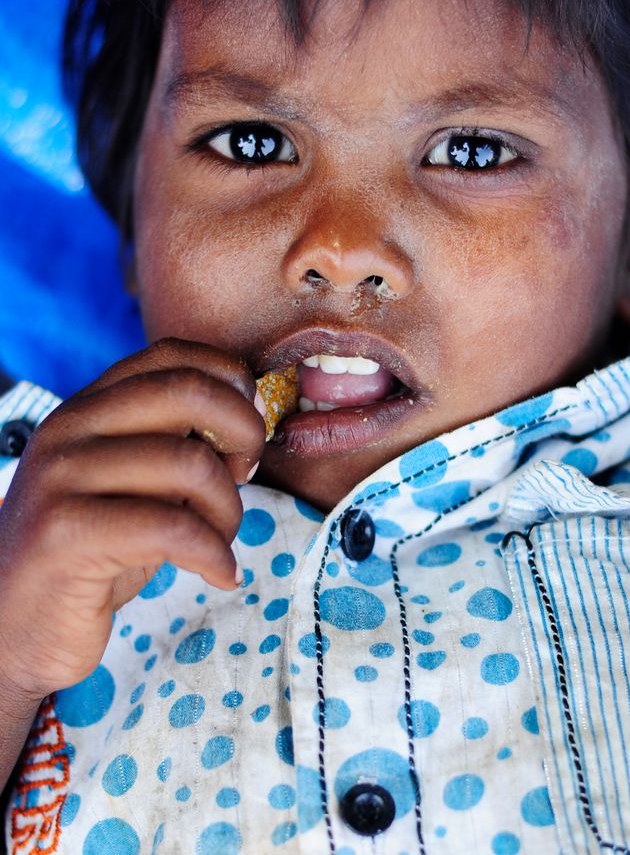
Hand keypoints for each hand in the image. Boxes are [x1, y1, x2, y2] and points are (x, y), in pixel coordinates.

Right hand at [0, 338, 264, 702]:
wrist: (14, 629)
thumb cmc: (94, 553)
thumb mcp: (137, 484)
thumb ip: (177, 444)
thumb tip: (253, 414)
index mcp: (89, 406)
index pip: (173, 353)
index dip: (231, 381)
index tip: (248, 429)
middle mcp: (70, 428)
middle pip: (187, 391)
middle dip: (244, 432)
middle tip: (247, 475)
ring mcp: (62, 477)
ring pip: (189, 463)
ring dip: (229, 510)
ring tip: (221, 542)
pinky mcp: (65, 533)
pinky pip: (173, 527)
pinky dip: (215, 554)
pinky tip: (220, 573)